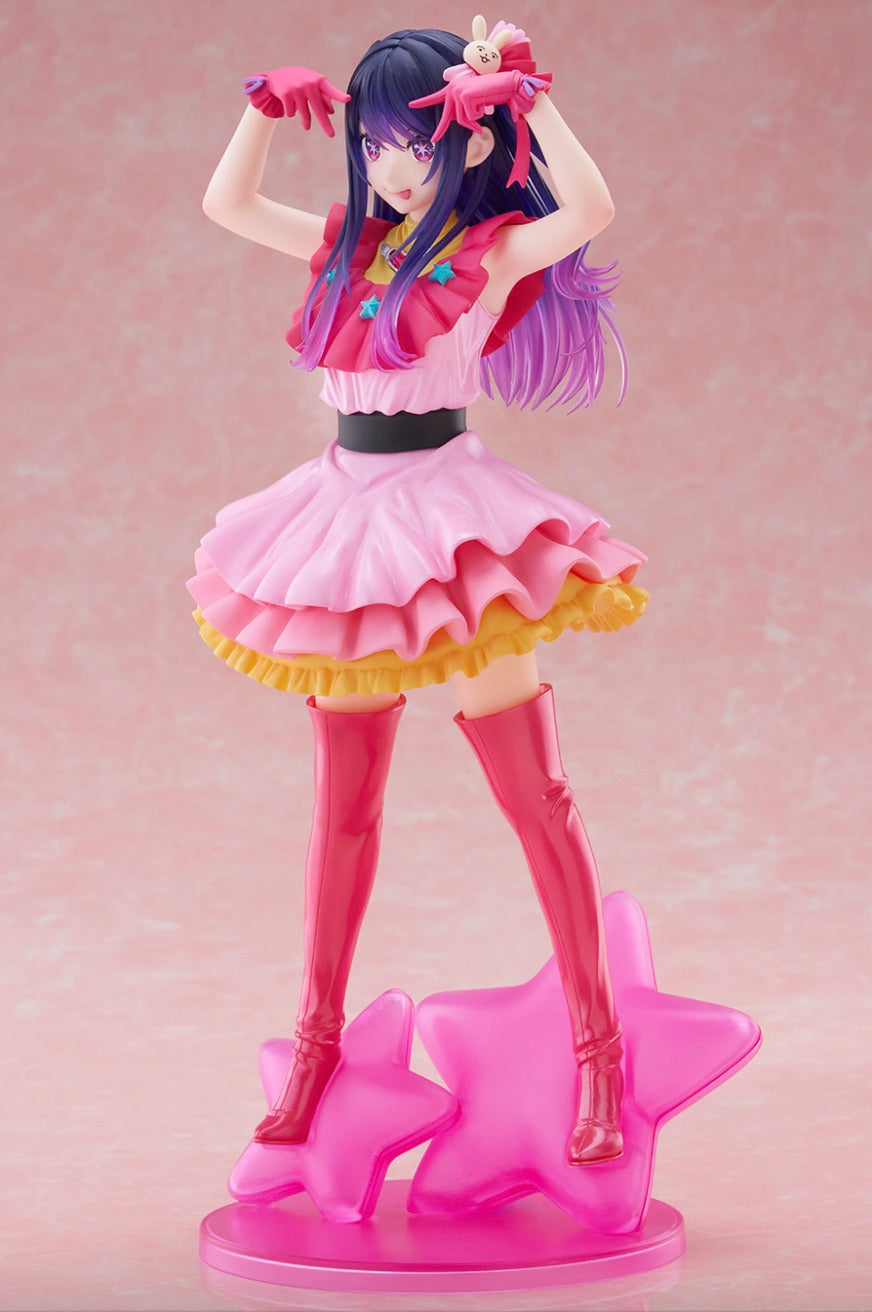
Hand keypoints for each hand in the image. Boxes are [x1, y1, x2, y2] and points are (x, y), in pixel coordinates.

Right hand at [242, 66, 349, 135]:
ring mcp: (297, 89)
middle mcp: (308, 84)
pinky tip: (288, 104)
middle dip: (325, 123)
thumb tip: (331, 112)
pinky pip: (292, 113)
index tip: (348, 99)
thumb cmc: (300, 82)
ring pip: (305, 114)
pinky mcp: (286, 94)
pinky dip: (291, 113)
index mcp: (318, 80)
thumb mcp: (312, 85)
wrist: (277, 76)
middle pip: (318, 108)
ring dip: (306, 122)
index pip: (330, 90)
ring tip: (307, 126)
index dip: (338, 95)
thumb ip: (323, 96)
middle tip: (331, 135)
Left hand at [410, 68, 550, 141]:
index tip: (410, 105)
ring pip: (462, 121)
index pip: (437, 97)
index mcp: (455, 87)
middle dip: (440, 129)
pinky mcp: (464, 95)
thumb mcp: (479, 104)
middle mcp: (453, 87)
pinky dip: (479, 117)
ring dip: (474, 122)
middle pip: (448, 117)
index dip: (424, 102)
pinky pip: (469, 118)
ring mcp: (458, 90)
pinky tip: (485, 104)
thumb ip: (468, 112)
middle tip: (433, 140)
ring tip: (484, 109)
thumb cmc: (497, 93)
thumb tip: (464, 124)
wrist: (510, 84)